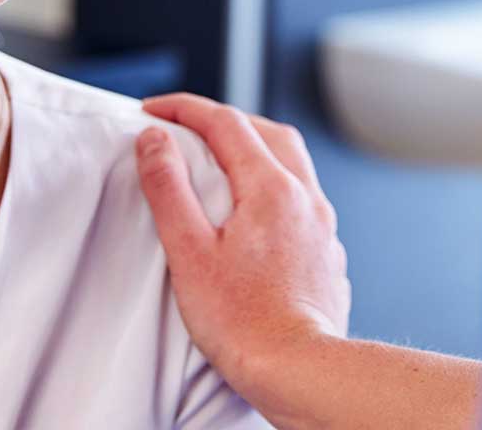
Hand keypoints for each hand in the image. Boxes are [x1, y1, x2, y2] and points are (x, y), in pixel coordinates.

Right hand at [135, 93, 350, 422]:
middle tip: (187, 126)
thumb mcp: (189, 251)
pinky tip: (257, 209)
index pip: (225, 122)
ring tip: (223, 159)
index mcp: (270, 187)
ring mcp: (322, 224)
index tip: (153, 110)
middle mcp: (304, 196)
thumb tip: (155, 139)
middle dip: (224, 119)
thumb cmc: (243, 322)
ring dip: (256, 146)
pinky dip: (275, 183)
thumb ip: (169, 188)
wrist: (301, 372)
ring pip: (292, 161)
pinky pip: (303, 195)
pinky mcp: (328, 252)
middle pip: (266, 130)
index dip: (184, 109)